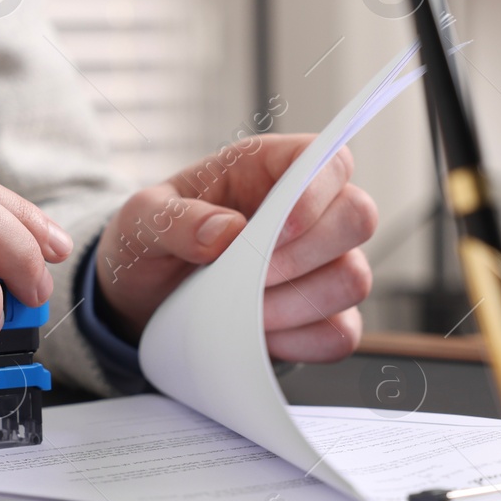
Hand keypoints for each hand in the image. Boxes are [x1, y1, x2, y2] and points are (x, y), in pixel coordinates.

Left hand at [95, 135, 376, 361]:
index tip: (279, 228)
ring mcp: (320, 265)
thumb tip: (225, 231)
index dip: (318, 190)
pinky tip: (260, 334)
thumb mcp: (141, 220)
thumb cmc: (151, 241)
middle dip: (307, 254)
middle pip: (359, 217)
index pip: (329, 159)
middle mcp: (307, 211)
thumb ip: (175, 219)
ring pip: (354, 279)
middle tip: (254, 275)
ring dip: (298, 303)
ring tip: (246, 308)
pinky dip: (303, 341)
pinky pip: (341, 332)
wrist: (142, 298)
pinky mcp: (319, 316)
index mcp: (268, 169)